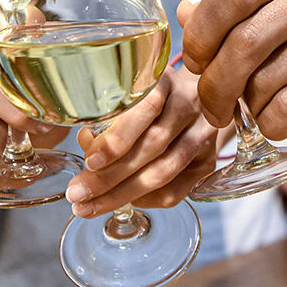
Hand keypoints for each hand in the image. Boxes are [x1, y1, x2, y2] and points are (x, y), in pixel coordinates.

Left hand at [65, 66, 217, 217]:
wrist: (196, 101)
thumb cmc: (150, 99)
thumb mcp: (131, 93)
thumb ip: (109, 116)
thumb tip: (87, 145)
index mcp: (167, 81)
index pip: (147, 107)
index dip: (119, 137)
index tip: (91, 160)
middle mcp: (191, 104)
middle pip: (155, 144)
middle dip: (111, 175)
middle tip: (77, 192)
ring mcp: (203, 133)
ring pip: (164, 171)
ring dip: (123, 194)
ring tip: (89, 206)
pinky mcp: (208, 161)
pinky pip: (175, 190)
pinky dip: (145, 200)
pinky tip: (121, 201)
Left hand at [181, 0, 286, 139]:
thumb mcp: (278, 13)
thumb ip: (230, 14)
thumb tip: (180, 14)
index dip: (200, 36)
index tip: (196, 63)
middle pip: (243, 43)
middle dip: (216, 85)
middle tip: (213, 107)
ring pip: (265, 81)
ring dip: (248, 108)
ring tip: (256, 109)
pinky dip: (271, 124)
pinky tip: (278, 121)